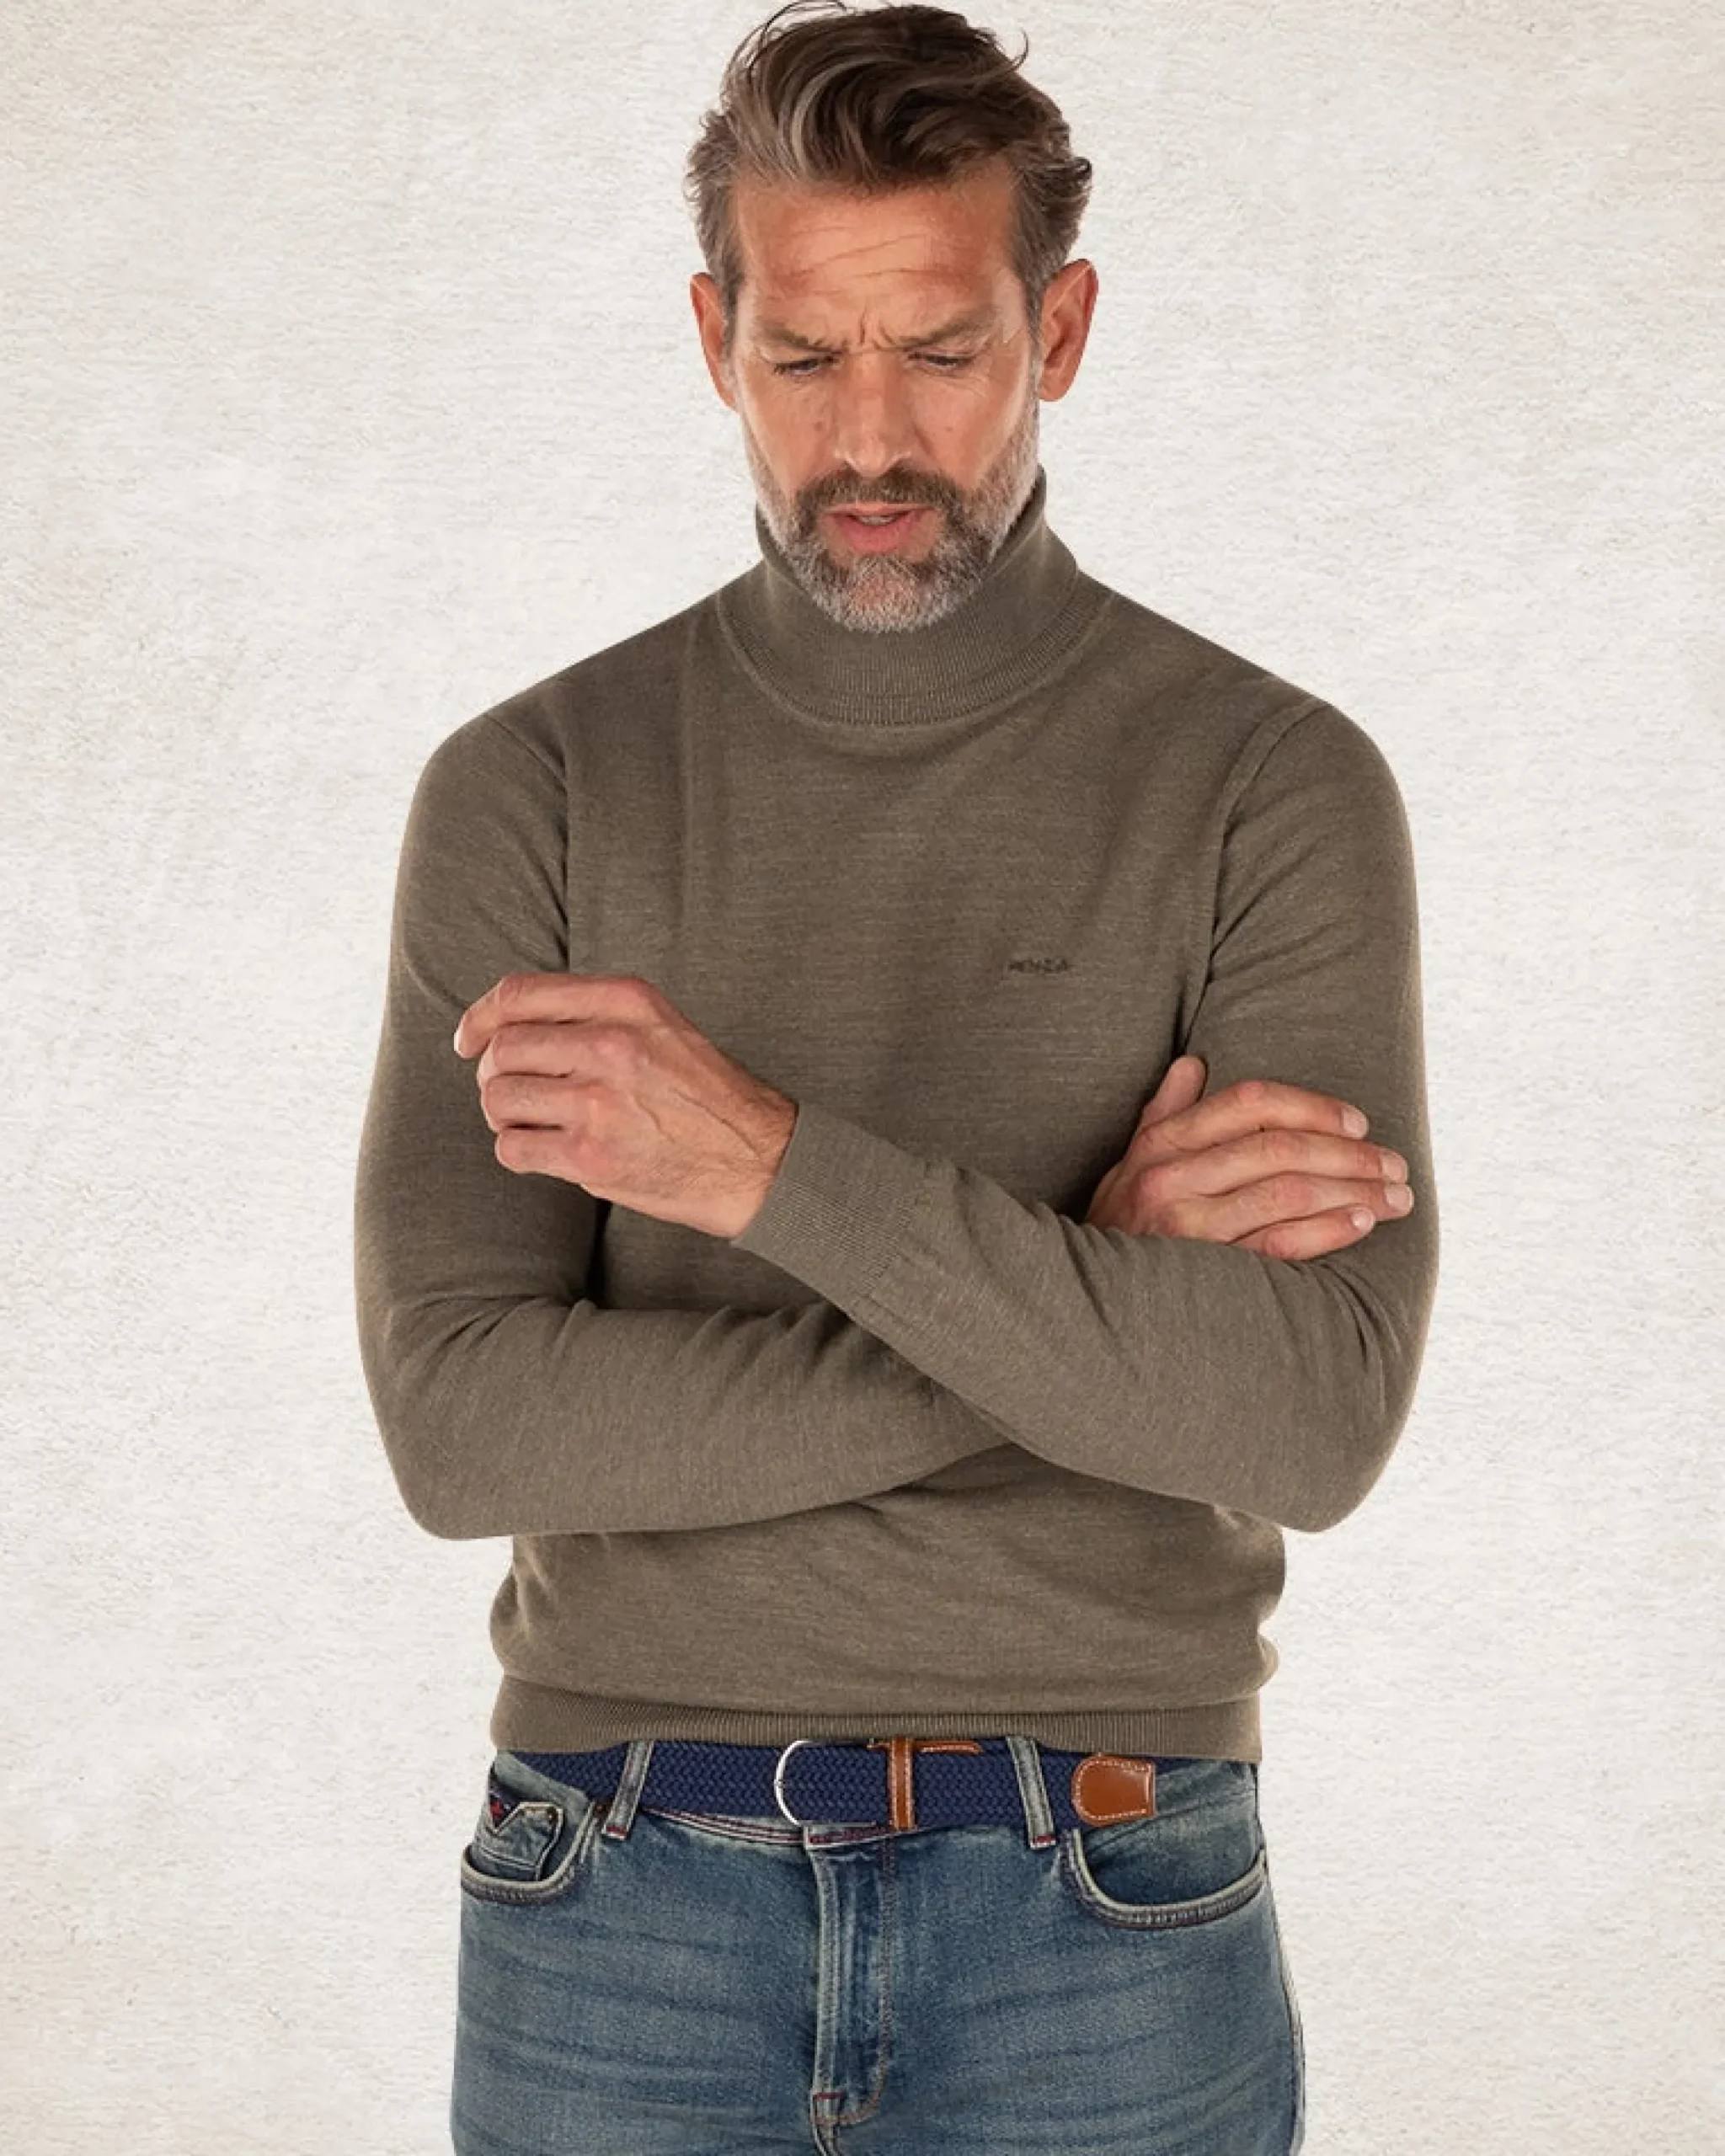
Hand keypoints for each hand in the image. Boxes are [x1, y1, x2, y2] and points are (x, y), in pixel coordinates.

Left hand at [452, 972, 797, 1239]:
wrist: (757, 1160)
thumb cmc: (706, 1096)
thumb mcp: (662, 1027)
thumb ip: (596, 1014)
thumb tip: (507, 1024)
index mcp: (628, 1002)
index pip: (520, 994)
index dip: (481, 1018)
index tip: (469, 1040)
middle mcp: (611, 1044)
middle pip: (503, 1049)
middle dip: (495, 1074)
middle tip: (515, 1093)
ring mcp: (599, 1101)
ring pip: (499, 1098)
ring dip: (504, 1114)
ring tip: (534, 1123)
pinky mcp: (591, 1156)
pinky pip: (512, 1147)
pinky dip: (518, 1151)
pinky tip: (546, 1151)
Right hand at [1084, 1055, 1413, 1259]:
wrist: (1086, 1303)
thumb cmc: (1120, 1229)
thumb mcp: (1129, 1165)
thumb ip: (1164, 1114)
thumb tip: (1193, 1065)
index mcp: (1161, 1144)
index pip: (1249, 1103)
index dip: (1312, 1106)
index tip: (1357, 1121)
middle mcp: (1172, 1179)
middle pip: (1279, 1147)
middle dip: (1349, 1152)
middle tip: (1395, 1164)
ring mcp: (1188, 1227)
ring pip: (1288, 1193)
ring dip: (1353, 1191)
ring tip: (1395, 1196)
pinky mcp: (1207, 1271)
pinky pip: (1280, 1244)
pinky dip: (1327, 1230)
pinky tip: (1362, 1223)